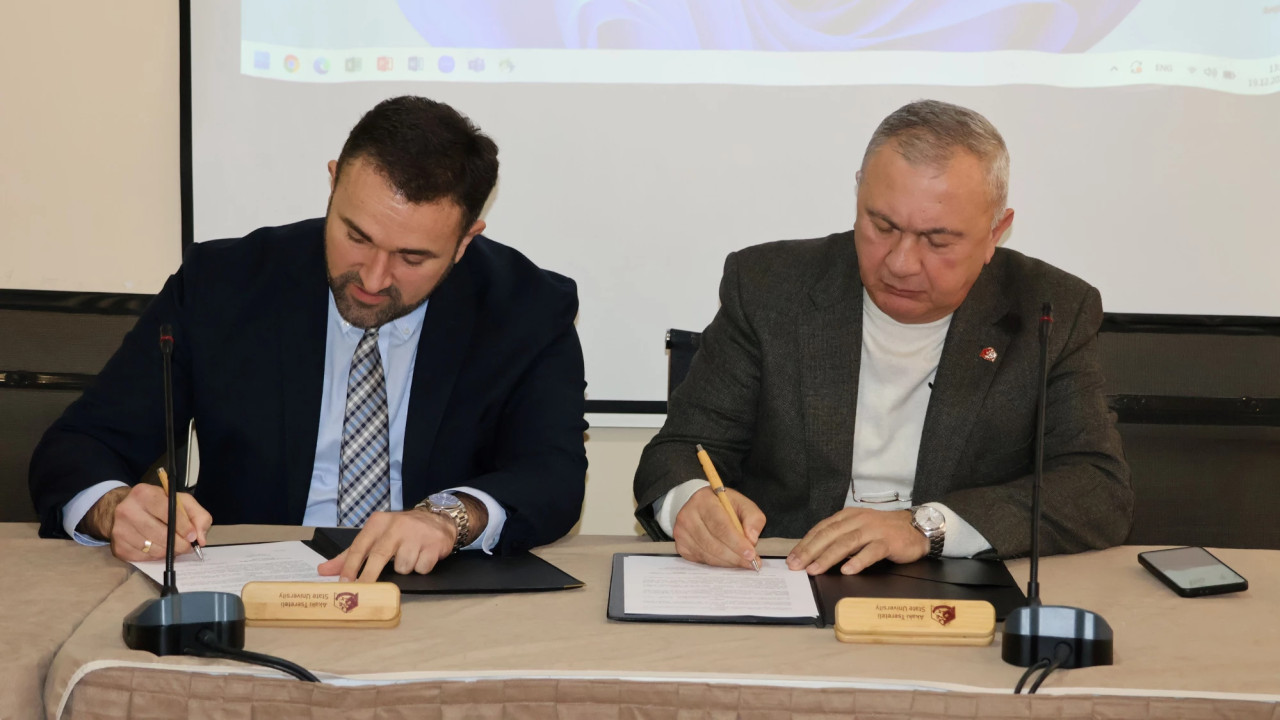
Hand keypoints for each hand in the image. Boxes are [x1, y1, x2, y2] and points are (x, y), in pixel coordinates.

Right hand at [82, 484, 210, 561]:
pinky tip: (159, 548)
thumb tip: (201, 539)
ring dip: (168, 551)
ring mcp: (119, 530)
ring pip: (153, 549)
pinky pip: (144, 558)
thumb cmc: (159, 505)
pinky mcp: (118, 547)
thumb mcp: (181, 502)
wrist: (127, 510)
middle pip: (160, 534)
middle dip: (179, 544)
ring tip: (174, 547)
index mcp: (144, 493)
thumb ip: (198, 516)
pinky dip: (156, 556)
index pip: (167, 511)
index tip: (192, 536)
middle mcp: (127, 510)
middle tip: (187, 547)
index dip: (183, 526)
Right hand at [672, 487, 764, 569]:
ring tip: (742, 562)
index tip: (751, 554)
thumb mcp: (742, 504)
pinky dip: (717, 563)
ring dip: (728, 562)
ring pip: (707, 554)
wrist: (701, 506)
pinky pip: (701, 560)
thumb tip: (752, 539)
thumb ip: (753, 518)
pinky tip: (728, 560)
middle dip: (735, 556)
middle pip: (713, 544)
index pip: (720, 526)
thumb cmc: (723, 505)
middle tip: (751, 562)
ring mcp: (681, 532)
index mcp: (704, 500)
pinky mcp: (681, 545)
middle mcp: (688, 516)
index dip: (737, 543)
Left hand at [787, 508, 928, 574]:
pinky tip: (847, 571)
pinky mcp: (888, 541)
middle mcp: (858, 520)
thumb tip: (815, 555)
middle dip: (810, 551)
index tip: (792, 558)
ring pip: (847, 543)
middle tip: (797, 565)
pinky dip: (858, 561)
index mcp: (847, 516)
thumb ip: (840, 538)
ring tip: (815, 569)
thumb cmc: (884, 531)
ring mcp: (873, 530)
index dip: (805, 543)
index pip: (821, 529)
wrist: (916, 527)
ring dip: (828, 557)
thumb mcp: (859, 529)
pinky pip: (871, 552)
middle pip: (830, 535)